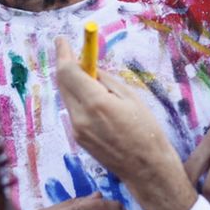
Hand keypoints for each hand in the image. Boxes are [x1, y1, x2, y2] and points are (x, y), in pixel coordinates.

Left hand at [54, 40, 197, 209]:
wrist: (147, 169)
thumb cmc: (146, 131)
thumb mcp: (131, 97)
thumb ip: (106, 80)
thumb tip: (91, 68)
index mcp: (96, 103)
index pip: (68, 71)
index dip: (64, 53)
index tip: (62, 40)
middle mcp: (80, 117)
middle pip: (63, 83)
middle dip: (68, 66)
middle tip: (78, 54)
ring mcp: (77, 130)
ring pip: (67, 97)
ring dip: (74, 83)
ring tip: (93, 79)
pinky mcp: (78, 139)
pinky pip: (73, 111)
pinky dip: (78, 99)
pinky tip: (95, 99)